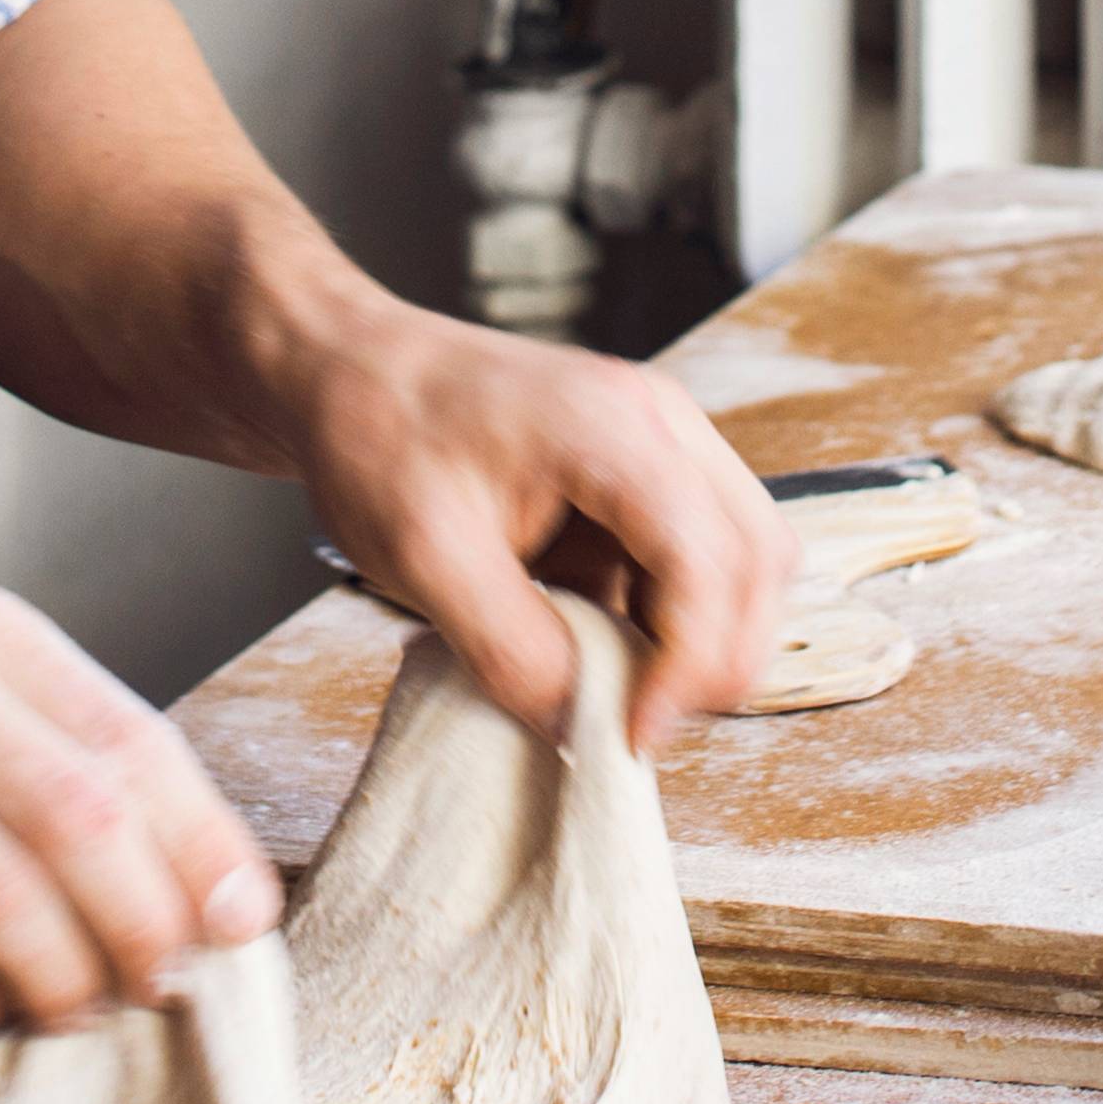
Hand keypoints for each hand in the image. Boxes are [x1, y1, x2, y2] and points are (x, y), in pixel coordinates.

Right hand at [0, 578, 276, 1028]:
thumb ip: (43, 740)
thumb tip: (170, 866)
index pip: (134, 742)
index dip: (204, 845)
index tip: (244, 917)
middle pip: (88, 821)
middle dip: (150, 924)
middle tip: (171, 981)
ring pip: (11, 896)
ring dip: (69, 975)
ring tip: (85, 1005)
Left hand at [269, 304, 796, 750]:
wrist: (345, 369)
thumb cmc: (378, 436)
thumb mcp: (426, 558)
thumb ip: (510, 651)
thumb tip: (580, 729)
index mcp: (612, 427)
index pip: (709, 562)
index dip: (690, 665)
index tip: (633, 735)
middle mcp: (660, 420)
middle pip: (757, 559)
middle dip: (718, 657)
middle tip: (639, 724)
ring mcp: (660, 437)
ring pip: (744, 557)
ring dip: (704, 635)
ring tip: (624, 690)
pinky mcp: (643, 466)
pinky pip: (697, 552)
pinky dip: (672, 613)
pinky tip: (603, 643)